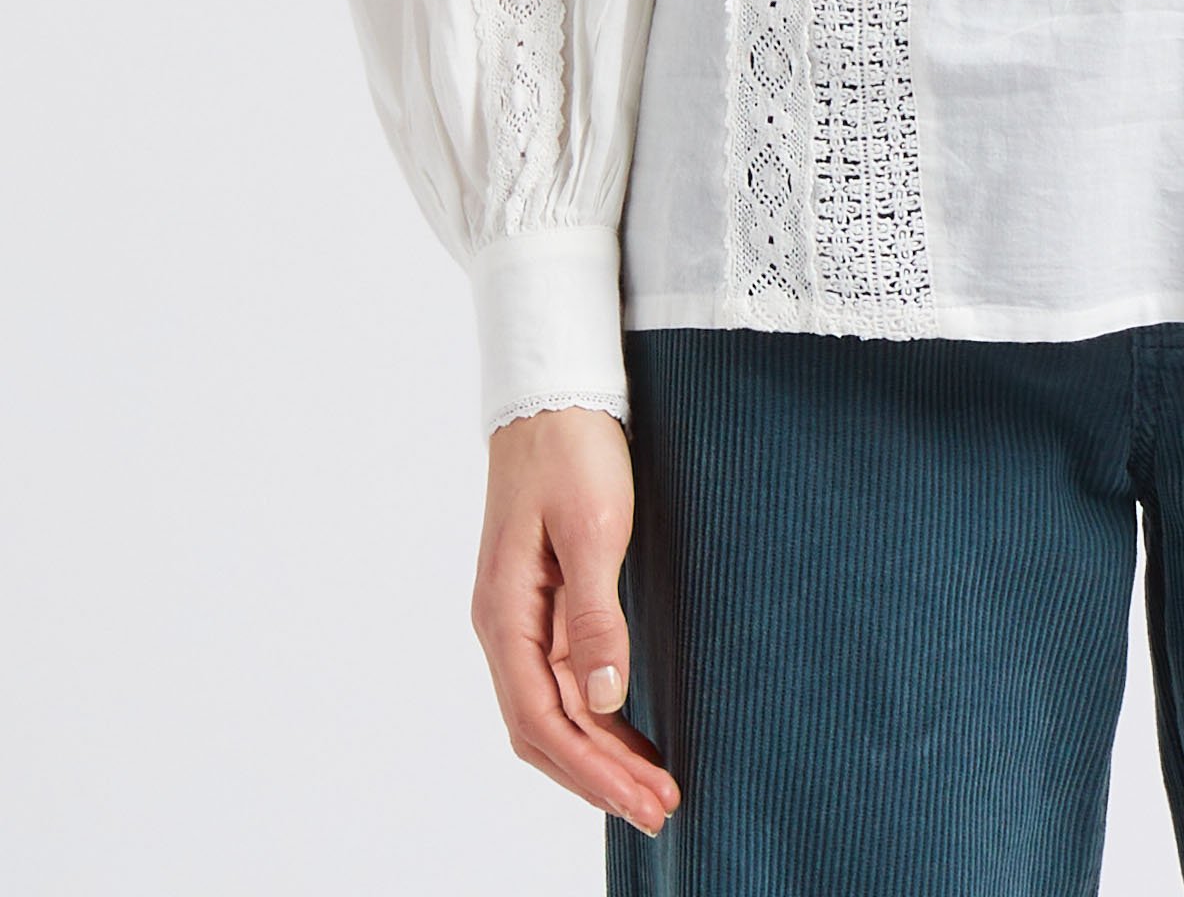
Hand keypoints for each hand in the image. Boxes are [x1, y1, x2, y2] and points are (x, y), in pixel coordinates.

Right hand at [471, 405, 680, 838]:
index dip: (592, 770)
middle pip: (545, 730)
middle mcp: (503, 627)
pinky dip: (596, 719)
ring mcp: (520, 618)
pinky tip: (629, 737)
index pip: (542, 721)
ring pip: (554, 711)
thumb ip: (595, 614)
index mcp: (505, 615)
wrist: (554, 392)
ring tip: (654, 788)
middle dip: (599, 778)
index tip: (642, 800)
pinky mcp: (543, 604)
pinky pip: (564, 680)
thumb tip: (603, 700)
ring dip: (600, 755)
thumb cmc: (572, 450)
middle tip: (661, 810)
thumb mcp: (594, 527)